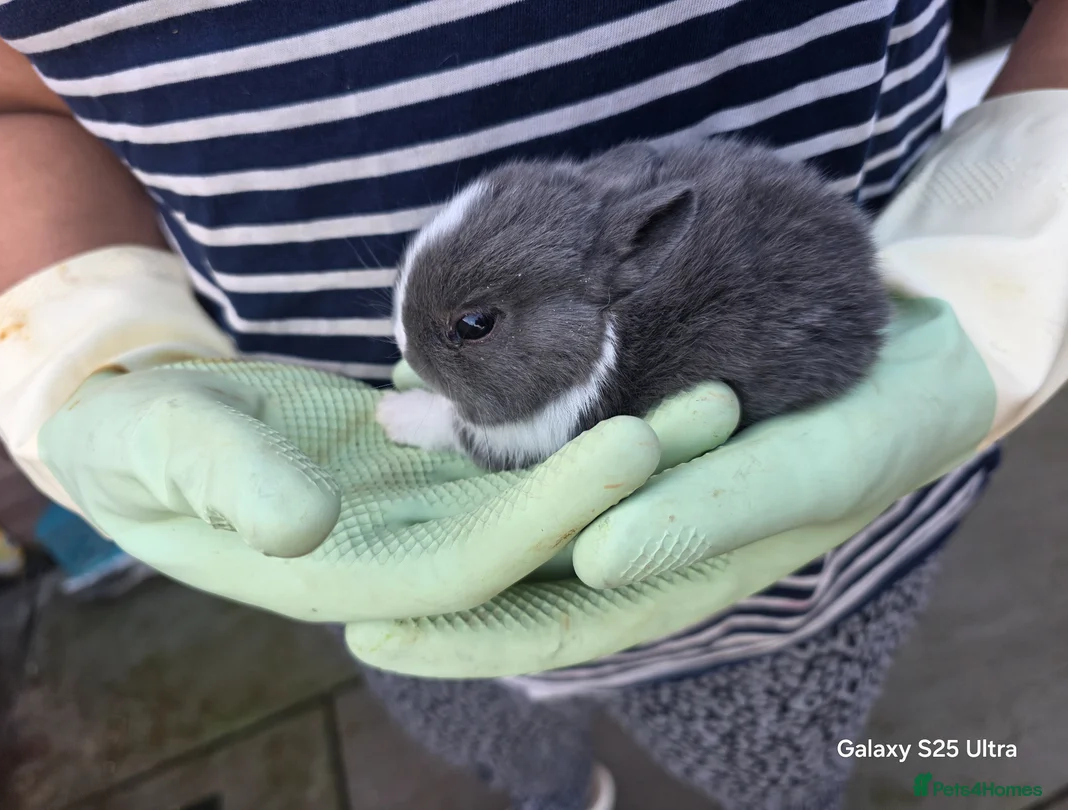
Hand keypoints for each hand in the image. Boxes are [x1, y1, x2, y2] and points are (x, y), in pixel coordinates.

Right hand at [37, 359, 737, 622]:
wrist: (146, 429)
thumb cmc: (139, 445)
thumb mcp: (164, 453)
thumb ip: (231, 485)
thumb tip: (304, 528)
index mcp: (351, 576)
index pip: (479, 558)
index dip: (557, 508)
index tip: (635, 443)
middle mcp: (410, 559)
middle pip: (543, 534)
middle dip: (633, 486)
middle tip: (721, 408)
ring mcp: (430, 515)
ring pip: (550, 490)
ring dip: (629, 451)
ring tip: (713, 388)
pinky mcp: (436, 472)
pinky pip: (525, 451)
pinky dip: (581, 420)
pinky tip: (640, 371)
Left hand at [344, 296, 996, 675]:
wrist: (906, 361)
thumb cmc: (863, 430)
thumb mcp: (796, 477)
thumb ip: (699, 521)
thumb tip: (588, 563)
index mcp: (672, 577)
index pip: (551, 626)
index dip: (462, 638)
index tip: (369, 636)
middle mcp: (636, 538)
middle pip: (514, 567)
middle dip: (427, 569)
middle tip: (327, 566)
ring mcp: (628, 483)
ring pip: (518, 500)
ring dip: (443, 488)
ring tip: (356, 476)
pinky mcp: (628, 427)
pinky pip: (542, 435)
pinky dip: (488, 422)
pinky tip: (432, 392)